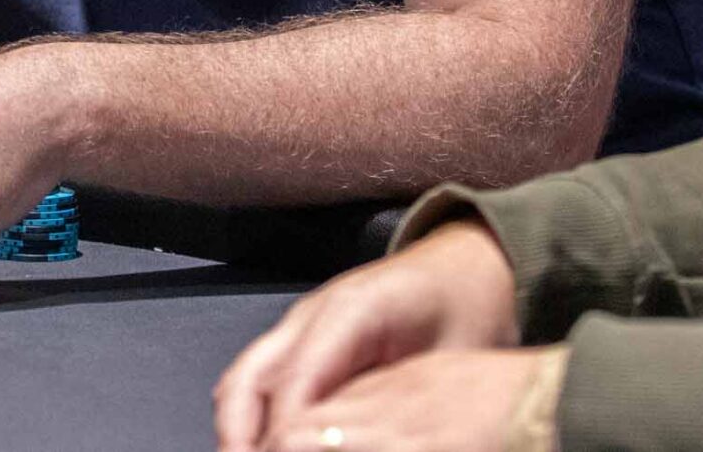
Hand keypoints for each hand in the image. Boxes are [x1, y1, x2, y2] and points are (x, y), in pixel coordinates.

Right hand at [215, 220, 519, 450]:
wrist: (463, 269)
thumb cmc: (465, 308)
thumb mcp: (454, 356)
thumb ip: (410, 397)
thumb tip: (370, 439)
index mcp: (350, 312)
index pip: (296, 383)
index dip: (283, 436)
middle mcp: (311, 316)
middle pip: (248, 378)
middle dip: (239, 435)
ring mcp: (300, 326)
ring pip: (243, 379)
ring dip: (238, 428)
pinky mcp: (302, 341)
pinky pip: (257, 379)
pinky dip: (249, 417)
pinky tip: (264, 449)